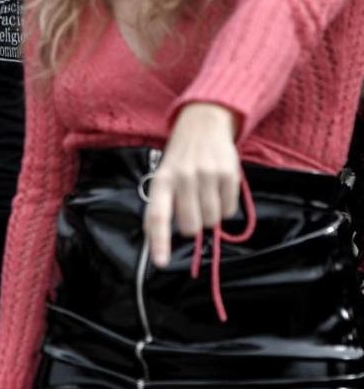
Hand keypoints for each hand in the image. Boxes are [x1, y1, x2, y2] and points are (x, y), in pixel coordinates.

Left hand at [145, 102, 241, 267]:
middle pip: (190, 225)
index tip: (161, 263)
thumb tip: (160, 238)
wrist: (203, 124)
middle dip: (192, 225)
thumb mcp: (164, 175)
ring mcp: (207, 176)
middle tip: (193, 207)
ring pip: (212, 220)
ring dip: (210, 216)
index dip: (159, 242)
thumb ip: (163, 204)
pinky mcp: (229, 174)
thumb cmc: (180, 157)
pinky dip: (225, 207)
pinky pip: (229, 210)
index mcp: (162, 180)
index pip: (158, 216)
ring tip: (205, 195)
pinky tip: (218, 189)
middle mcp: (183, 178)